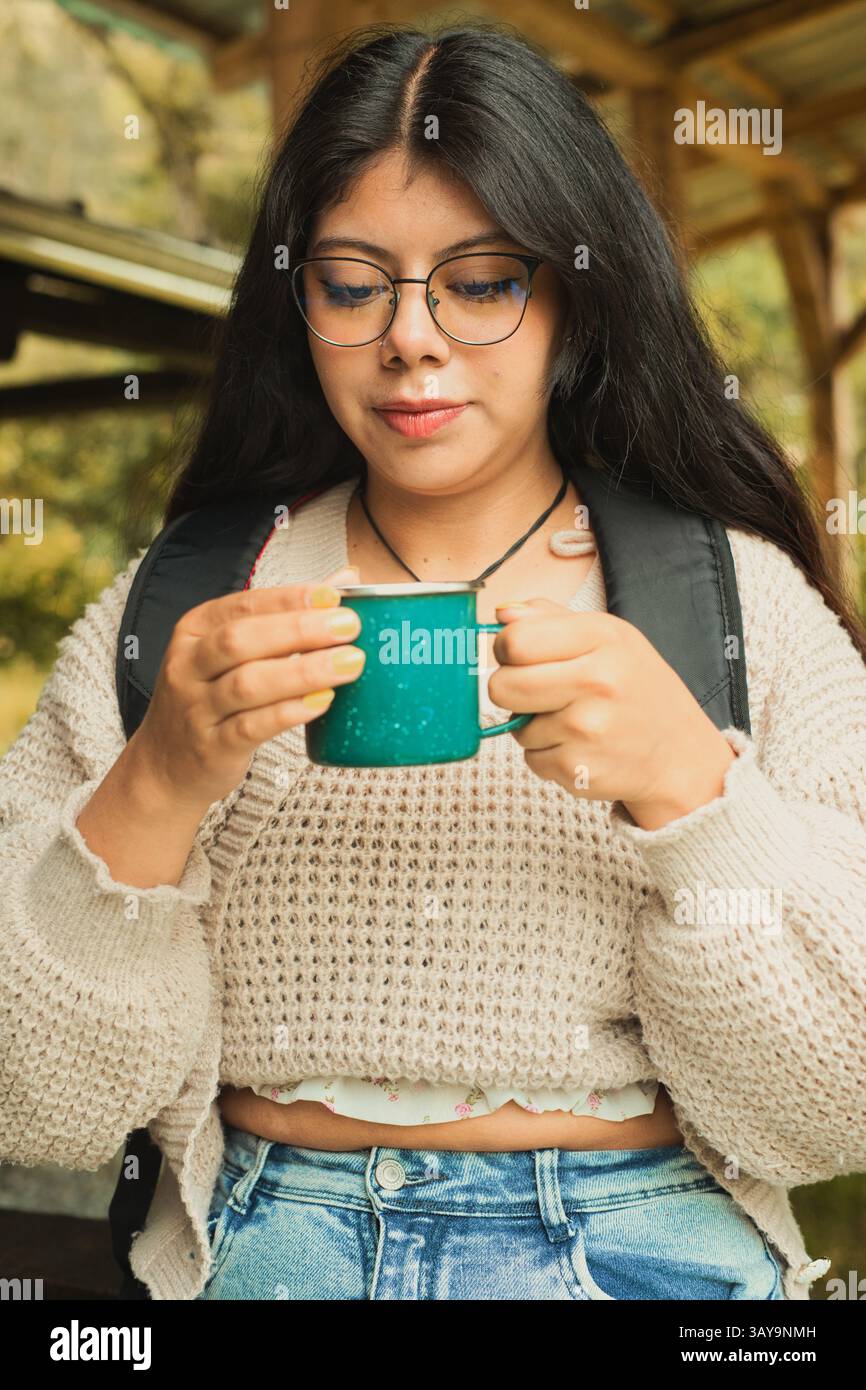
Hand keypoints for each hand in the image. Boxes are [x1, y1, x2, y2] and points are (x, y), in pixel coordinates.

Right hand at [129, 564, 365, 809]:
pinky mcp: (211, 747)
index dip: (289, 599)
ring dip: (303, 671)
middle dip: (299, 629)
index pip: (243, 604)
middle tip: (348, 627)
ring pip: (248, 684)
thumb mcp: (234, 653)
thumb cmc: (211, 699)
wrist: (167, 766)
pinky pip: (251, 727)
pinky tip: (322, 701)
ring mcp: (196, 708)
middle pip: (241, 640)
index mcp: (195, 630)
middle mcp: (188, 665)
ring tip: (349, 663)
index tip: (333, 596)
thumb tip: (344, 579)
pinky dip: (289, 712)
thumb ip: (286, 617)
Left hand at [487, 597, 736, 829]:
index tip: (520, 656)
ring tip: (576, 721)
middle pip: (502, 686)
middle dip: (511, 691)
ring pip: (515, 726)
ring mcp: (587, 728)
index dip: (506, 650)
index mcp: (601, 637)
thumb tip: (502, 614)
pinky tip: (581, 747)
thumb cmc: (638, 690)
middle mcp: (597, 680)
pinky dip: (547, 755)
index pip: (515, 641)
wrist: (679, 754)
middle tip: (541, 693)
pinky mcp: (578, 768)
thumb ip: (550, 620)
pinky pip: (531, 758)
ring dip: (535, 727)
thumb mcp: (608, 638)